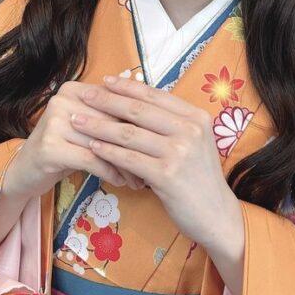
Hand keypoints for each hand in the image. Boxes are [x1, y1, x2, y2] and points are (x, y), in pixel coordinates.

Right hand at [5, 79, 145, 197]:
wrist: (25, 170)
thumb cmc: (65, 147)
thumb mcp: (88, 127)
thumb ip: (113, 116)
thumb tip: (157, 112)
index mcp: (75, 88)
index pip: (115, 103)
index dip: (139, 125)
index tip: (157, 143)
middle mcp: (62, 100)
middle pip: (111, 122)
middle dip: (135, 148)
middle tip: (153, 166)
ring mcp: (54, 122)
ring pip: (103, 143)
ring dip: (126, 164)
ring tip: (140, 179)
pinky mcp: (50, 146)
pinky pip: (91, 159)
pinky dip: (109, 171)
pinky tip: (121, 182)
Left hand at [72, 75, 236, 248]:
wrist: (216, 214)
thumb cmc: (199, 177)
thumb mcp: (195, 142)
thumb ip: (172, 123)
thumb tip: (137, 103)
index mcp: (196, 117)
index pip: (154, 95)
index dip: (127, 86)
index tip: (105, 81)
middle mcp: (189, 130)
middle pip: (139, 110)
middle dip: (107, 100)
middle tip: (84, 95)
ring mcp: (179, 152)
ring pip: (129, 133)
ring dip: (99, 125)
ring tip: (78, 120)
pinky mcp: (166, 175)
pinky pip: (128, 158)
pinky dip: (107, 151)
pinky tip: (92, 146)